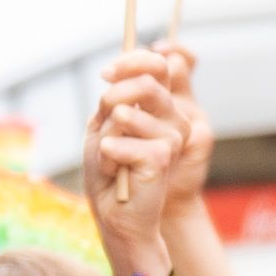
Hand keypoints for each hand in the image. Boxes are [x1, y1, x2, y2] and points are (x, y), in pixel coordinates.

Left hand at [83, 42, 209, 269]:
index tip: (104, 74)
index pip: (157, 66)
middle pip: (147, 83)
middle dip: (113, 96)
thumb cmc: (109, 170)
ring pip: (128, 114)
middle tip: (102, 116)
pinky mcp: (163, 157)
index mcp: (159, 106)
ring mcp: (172, 137)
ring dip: (105, 137)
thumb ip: (114, 100)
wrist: (115, 214)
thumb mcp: (104, 127)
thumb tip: (116, 78)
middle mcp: (172, 118)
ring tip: (110, 159)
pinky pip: (122, 143)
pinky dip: (108, 157)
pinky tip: (116, 173)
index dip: (132, 61)